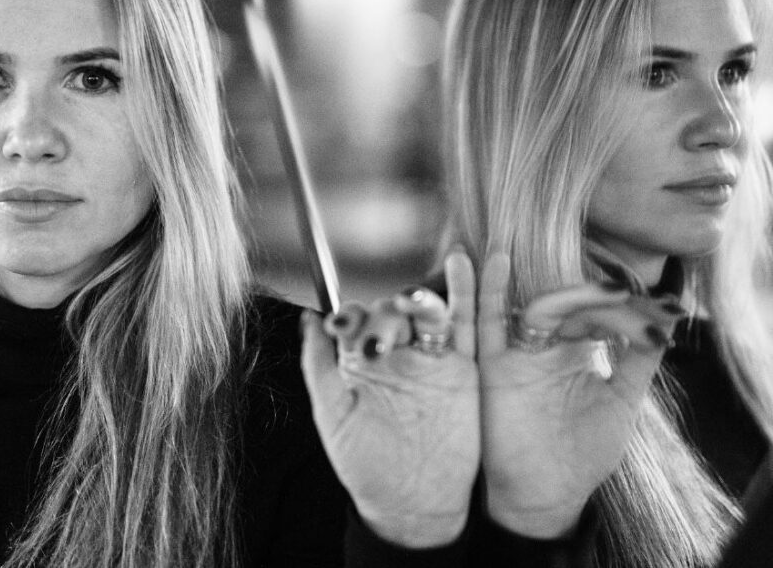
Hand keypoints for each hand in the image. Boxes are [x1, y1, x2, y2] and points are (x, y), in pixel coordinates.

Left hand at [301, 250, 479, 547]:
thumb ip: (318, 366)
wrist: (411, 505)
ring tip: (411, 302)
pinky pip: (465, 328)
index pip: (356, 321)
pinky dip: (466, 296)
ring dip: (420, 301)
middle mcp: (395, 354)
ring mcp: (428, 359)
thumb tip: (307, 321)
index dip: (350, 316)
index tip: (341, 325)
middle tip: (382, 339)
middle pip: (391, 311)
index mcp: (362, 362)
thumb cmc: (366, 465)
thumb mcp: (333, 415)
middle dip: (385, 315)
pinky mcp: (461, 369)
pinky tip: (461, 269)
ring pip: (426, 313)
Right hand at [476, 251, 680, 537]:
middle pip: (570, 306)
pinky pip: (484, 322)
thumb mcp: (621, 400)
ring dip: (568, 294)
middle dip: (607, 304)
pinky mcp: (492, 366)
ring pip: (537, 308)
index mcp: (571, 349)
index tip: (660, 320)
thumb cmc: (581, 452)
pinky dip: (487, 291)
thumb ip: (638, 358)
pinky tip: (497, 261)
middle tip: (636, 304)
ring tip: (608, 288)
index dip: (627, 313)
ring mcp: (516, 353)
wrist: (547, 495)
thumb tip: (668, 315)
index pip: (596, 313)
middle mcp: (542, 345)